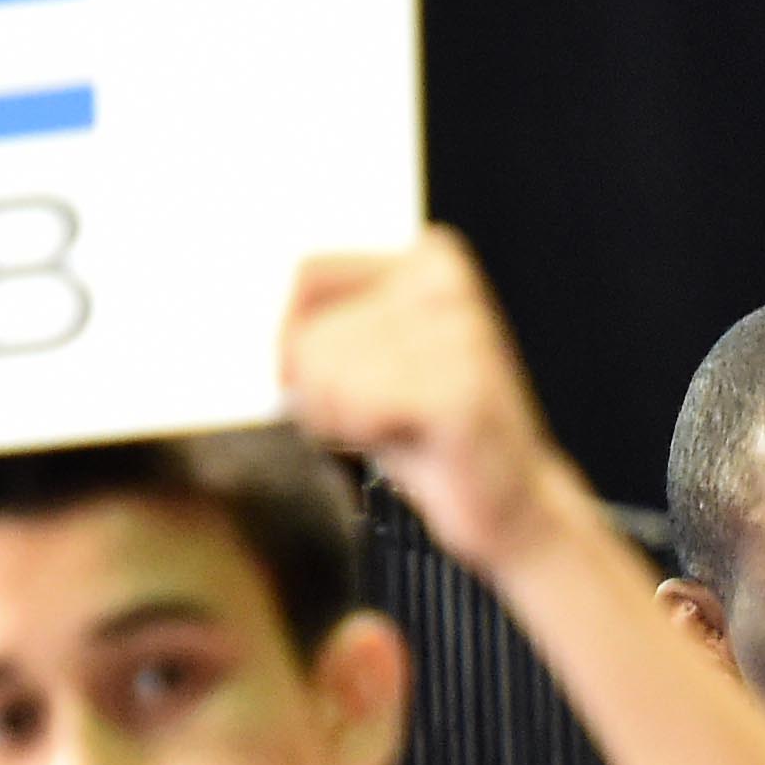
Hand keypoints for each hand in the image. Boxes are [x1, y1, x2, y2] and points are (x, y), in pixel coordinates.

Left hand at [277, 227, 583, 574]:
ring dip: (350, 421)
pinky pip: (354, 405)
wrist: (512, 506)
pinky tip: (416, 445)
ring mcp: (461, 330)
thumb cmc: (429, 437)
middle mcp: (447, 280)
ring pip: (325, 372)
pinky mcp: (463, 387)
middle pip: (313, 335)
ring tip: (404, 430)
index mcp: (430, 258)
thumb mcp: (366, 362)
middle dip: (329, 395)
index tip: (341, 386)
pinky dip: (367, 437)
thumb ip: (319, 325)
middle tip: (389, 418)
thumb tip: (252, 326)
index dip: (301, 346)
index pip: (308, 277)